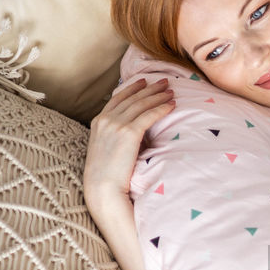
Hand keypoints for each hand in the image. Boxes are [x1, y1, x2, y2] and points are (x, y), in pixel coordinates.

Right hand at [84, 78, 174, 206]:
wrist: (102, 187)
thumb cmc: (108, 175)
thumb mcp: (108, 148)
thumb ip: (118, 135)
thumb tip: (137, 130)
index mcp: (98, 121)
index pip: (118, 98)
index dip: (132, 88)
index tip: (143, 81)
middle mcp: (106, 119)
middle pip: (132, 98)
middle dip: (150, 88)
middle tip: (164, 82)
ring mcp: (116, 125)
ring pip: (141, 104)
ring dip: (158, 96)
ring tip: (171, 92)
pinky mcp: (128, 133)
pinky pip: (148, 116)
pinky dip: (161, 108)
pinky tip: (171, 105)